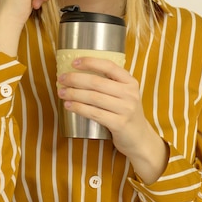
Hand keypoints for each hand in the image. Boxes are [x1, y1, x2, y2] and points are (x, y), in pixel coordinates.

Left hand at [58, 57, 168, 182]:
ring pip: (93, 98)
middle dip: (75, 79)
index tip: (74, 62)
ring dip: (74, 94)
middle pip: (97, 82)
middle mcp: (130, 94)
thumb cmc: (126, 114)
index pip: (109, 66)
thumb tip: (79, 73)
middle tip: (61, 79)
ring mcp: (126, 109)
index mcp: (130, 82)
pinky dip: (79, 108)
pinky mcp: (119, 124)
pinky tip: (68, 105)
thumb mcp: (124, 95)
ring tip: (61, 92)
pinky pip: (94, 113)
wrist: (140, 139)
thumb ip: (110, 84)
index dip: (90, 62)